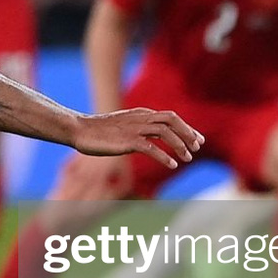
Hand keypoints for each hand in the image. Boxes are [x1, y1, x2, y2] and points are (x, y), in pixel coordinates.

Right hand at [71, 107, 201, 166]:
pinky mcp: (127, 141)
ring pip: (166, 132)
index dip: (187, 128)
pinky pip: (151, 147)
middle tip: (198, 147)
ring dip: (180, 145)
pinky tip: (172, 164)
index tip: (197, 140)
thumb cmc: (99, 131)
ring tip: (188, 158)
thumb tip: (151, 139)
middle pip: (172, 120)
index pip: (170, 117)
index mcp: (141, 113)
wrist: (79, 130)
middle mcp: (141, 118)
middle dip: (188, 133)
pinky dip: (165, 156)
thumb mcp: (123, 126)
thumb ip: (139, 129)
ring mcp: (134, 128)